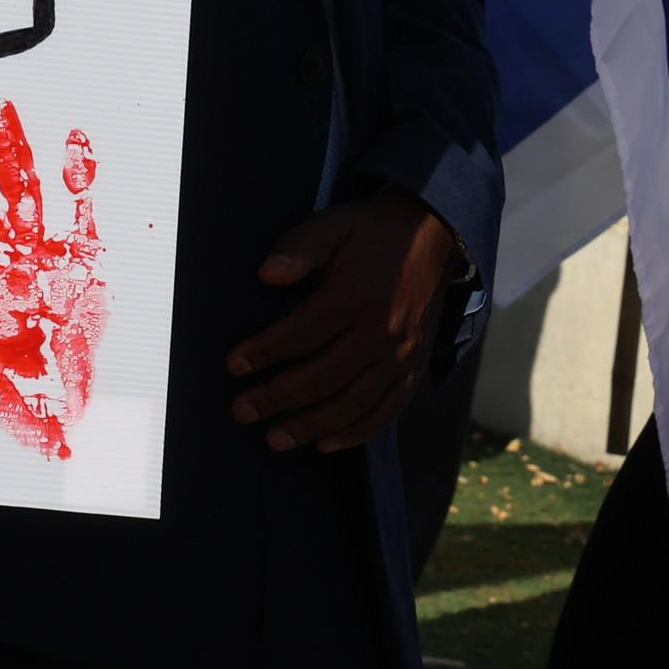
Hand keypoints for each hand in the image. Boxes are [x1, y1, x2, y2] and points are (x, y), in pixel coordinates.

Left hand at [227, 194, 461, 452]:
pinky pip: (387, 410)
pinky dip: (357, 432)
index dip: (265, 352)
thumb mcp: (334, 224)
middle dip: (278, 398)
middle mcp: (382, 333)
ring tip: (275, 439)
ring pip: (353, 403)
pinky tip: (326, 444)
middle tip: (241, 411)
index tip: (233, 366)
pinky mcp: (415, 368)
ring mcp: (402, 356)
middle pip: (323, 377)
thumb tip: (266, 274)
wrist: (435, 237)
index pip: (302, 333)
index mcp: (356, 296)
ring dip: (312, 425)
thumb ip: (300, 246)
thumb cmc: (371, 232)